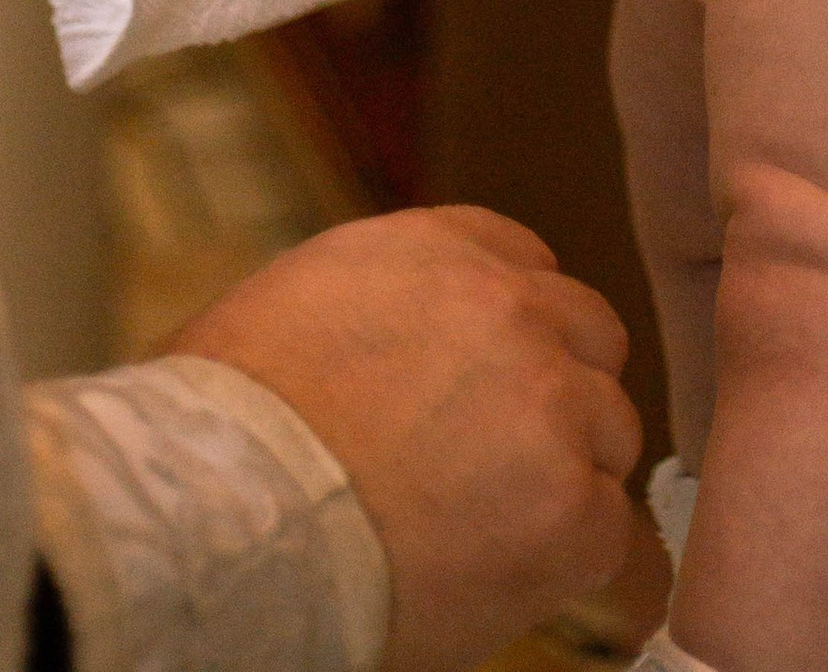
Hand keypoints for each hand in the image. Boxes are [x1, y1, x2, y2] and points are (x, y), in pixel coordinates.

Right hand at [178, 204, 640, 671]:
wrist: (218, 520)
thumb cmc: (217, 433)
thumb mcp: (289, 308)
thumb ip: (372, 308)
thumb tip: (383, 347)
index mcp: (437, 248)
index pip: (524, 266)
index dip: (513, 334)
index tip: (488, 386)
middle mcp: (508, 305)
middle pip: (587, 338)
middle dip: (558, 394)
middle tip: (504, 465)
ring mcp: (549, 401)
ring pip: (607, 432)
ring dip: (567, 477)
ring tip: (495, 534)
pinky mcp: (570, 505)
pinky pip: (610, 530)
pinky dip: (570, 561)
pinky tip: (510, 581)